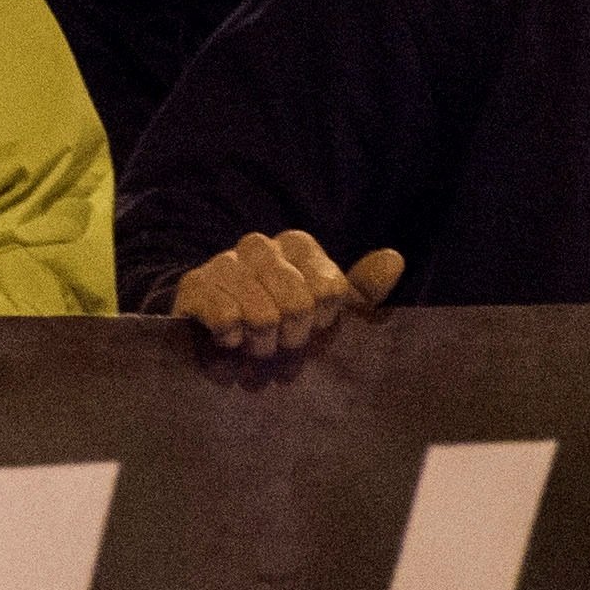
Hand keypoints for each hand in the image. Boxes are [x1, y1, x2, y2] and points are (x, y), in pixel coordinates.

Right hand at [173, 231, 400, 358]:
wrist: (220, 335)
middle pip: (298, 304)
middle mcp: (260, 245)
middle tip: (281, 342)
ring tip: (255, 344)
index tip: (310, 325)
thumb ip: (364, 289)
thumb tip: (394, 258)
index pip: (330, 290)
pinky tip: (229, 340)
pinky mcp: (195, 286)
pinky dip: (233, 341)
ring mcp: (224, 262)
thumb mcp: (330, 310)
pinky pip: (227, 320)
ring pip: (262, 316)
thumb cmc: (283, 322)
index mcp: (298, 245)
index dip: (322, 321)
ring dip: (262, 345)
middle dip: (292, 337)